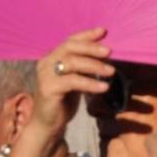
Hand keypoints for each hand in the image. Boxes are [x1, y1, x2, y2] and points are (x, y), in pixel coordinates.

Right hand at [32, 30, 113, 144]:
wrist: (48, 125)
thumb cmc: (63, 101)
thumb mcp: (75, 79)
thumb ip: (83, 66)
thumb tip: (105, 54)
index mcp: (52, 57)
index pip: (70, 41)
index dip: (86, 35)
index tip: (103, 31)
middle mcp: (46, 62)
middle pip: (70, 48)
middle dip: (91, 48)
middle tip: (109, 52)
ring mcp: (45, 75)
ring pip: (72, 62)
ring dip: (94, 65)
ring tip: (111, 72)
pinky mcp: (48, 88)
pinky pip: (73, 81)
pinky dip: (90, 83)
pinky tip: (103, 87)